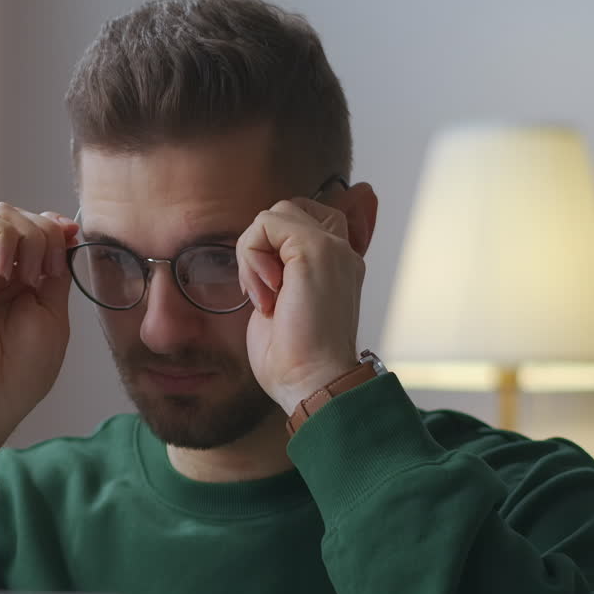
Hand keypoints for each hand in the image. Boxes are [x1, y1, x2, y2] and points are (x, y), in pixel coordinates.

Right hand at [0, 203, 80, 482]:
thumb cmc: (19, 371)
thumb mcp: (54, 315)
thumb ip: (56, 274)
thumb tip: (65, 235)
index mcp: (24, 282)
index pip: (41, 231)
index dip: (59, 228)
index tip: (73, 240)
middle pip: (26, 216)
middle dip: (48, 235)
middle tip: (48, 275)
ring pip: (4, 212)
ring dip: (29, 237)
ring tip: (29, 277)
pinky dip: (4, 236)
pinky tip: (8, 271)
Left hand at [236, 184, 376, 413]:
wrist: (311, 382)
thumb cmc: (294, 358)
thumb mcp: (281, 306)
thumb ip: (278, 275)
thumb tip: (258, 257)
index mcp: (337, 265)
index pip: (307, 221)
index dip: (275, 245)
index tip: (270, 291)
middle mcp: (341, 252)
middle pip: (289, 211)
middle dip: (261, 246)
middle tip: (263, 291)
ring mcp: (332, 248)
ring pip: (275, 214)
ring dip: (253, 254)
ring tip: (264, 295)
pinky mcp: (315, 249)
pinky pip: (266, 223)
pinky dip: (252, 256)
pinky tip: (266, 293)